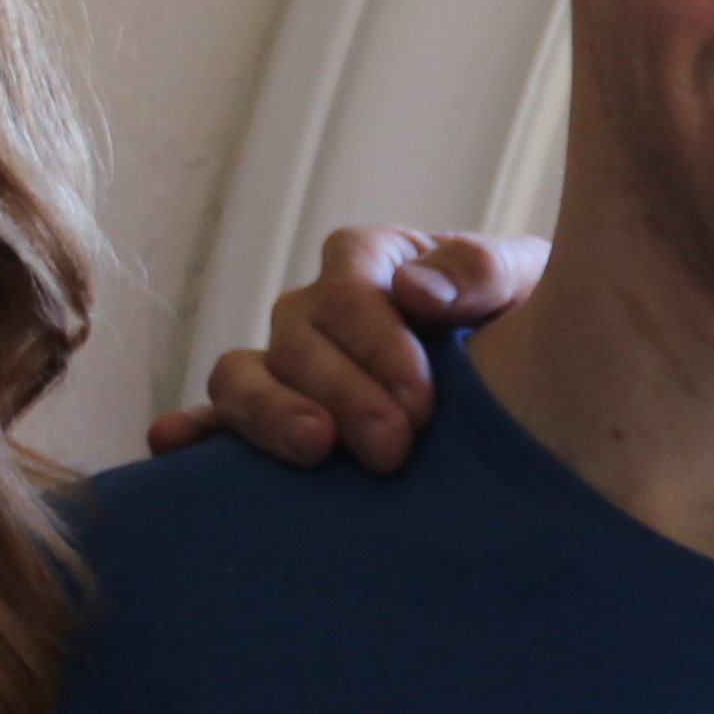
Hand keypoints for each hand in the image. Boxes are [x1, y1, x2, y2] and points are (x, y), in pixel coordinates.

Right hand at [144, 226, 547, 469]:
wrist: (539, 382)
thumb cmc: (532, 322)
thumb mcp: (530, 283)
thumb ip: (485, 273)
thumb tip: (416, 290)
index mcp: (375, 262)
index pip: (350, 287)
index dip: (378, 343)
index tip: (422, 401)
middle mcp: (319, 310)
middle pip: (298, 337)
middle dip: (342, 393)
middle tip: (390, 448)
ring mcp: (290, 367)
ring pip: (244, 374)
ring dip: (269, 413)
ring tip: (312, 451)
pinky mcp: (274, 421)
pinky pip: (219, 420)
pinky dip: (195, 431)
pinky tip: (173, 446)